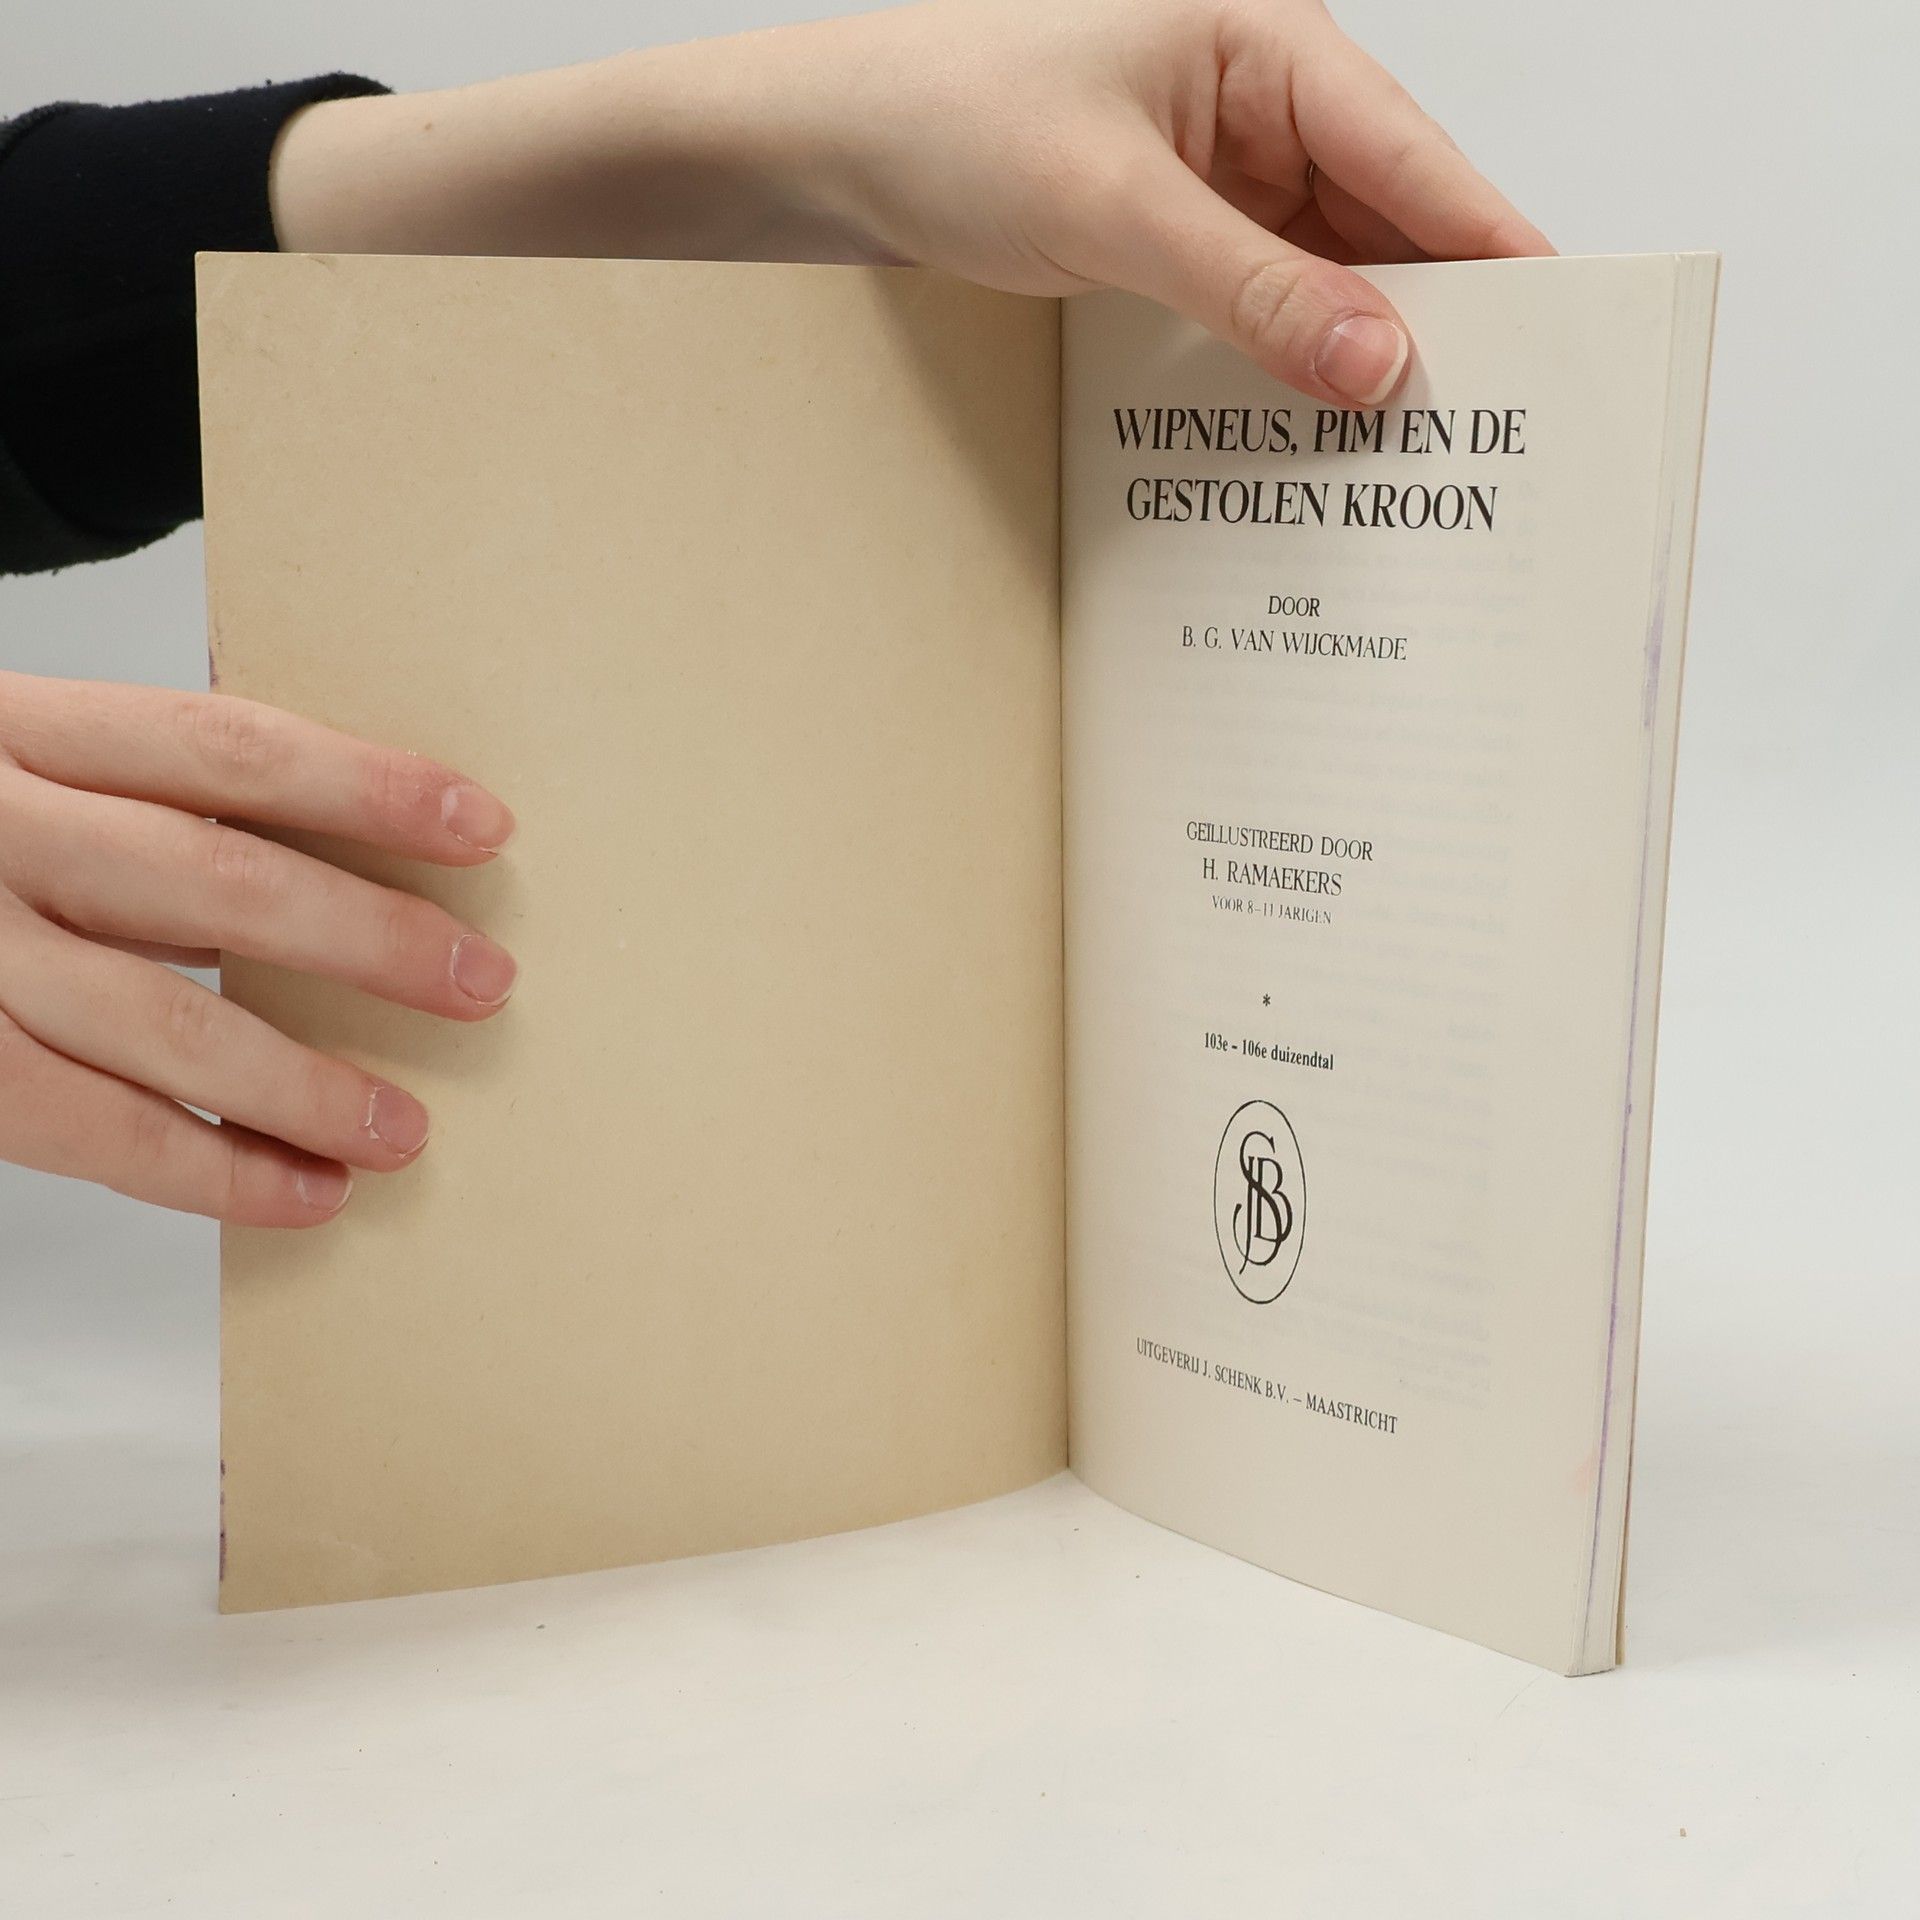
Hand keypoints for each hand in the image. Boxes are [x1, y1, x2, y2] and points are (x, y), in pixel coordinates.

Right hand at [0, 673, 516, 1225]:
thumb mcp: (34, 760)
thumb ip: (155, 791)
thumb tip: (359, 839)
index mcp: (29, 729)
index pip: (225, 747)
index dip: (365, 785)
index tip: (483, 828)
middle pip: (210, 882)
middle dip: (363, 940)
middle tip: (482, 985)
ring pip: (154, 1024)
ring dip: (299, 1085)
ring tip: (405, 1131)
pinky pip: (84, 1129)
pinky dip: (208, 1171)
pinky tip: (305, 1193)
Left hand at [270, 0, 1550, 406]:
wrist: (824, 149)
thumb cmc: (945, 119)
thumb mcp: (1110, 205)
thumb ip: (1252, 287)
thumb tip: (1379, 362)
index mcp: (1273, 50)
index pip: (1420, 164)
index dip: (1500, 258)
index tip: (1569, 350)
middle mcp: (1265, 111)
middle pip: (1392, 230)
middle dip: (1438, 330)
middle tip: (1498, 444)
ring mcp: (1224, 180)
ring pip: (1331, 280)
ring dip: (1358, 365)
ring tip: (1415, 469)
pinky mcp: (1178, 239)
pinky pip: (1262, 309)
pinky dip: (1287, 371)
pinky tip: (1309, 443)